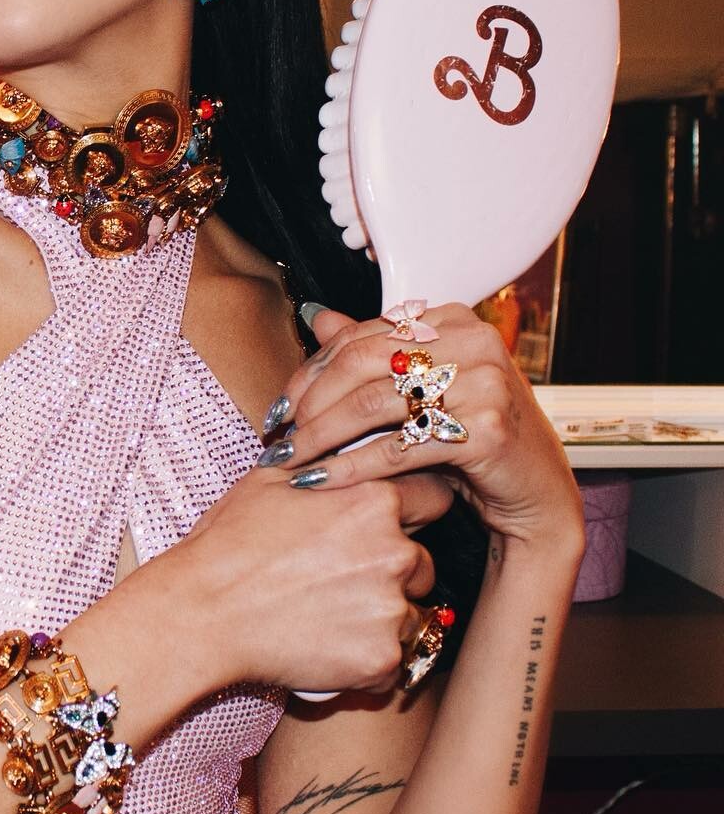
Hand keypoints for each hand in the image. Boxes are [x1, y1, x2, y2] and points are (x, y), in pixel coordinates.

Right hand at [166, 457, 455, 695]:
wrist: (204, 611)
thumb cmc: (229, 541)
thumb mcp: (271, 481)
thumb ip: (324, 466)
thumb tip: (338, 449)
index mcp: (374, 501)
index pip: (432, 499)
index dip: (411, 513)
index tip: (389, 529)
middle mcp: (395, 553)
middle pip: (421, 564)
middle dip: (391, 572)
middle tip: (341, 581)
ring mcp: (391, 609)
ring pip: (412, 615)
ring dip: (383, 618)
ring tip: (328, 617)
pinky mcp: (382, 659)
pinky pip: (395, 662)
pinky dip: (368, 659)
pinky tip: (327, 647)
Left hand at [273, 304, 584, 555]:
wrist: (534, 497)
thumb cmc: (472, 440)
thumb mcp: (421, 388)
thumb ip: (371, 351)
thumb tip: (315, 316)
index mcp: (452, 320)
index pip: (361, 337)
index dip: (312, 372)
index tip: (280, 405)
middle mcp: (473, 342)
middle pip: (362, 364)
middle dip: (310, 402)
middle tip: (278, 434)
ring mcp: (485, 383)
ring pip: (374, 404)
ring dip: (320, 436)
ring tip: (289, 459)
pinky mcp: (487, 430)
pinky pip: (397, 447)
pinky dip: (350, 466)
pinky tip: (318, 480)